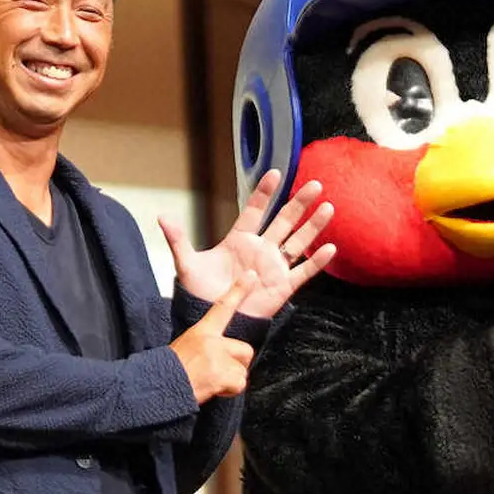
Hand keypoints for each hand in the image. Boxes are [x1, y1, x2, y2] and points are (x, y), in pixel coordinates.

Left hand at [159, 170, 336, 318]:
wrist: (213, 320)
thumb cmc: (200, 293)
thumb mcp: (188, 264)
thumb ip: (179, 240)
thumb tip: (162, 217)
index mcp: (239, 239)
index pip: (255, 210)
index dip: (265, 192)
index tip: (276, 173)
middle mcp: (261, 249)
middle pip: (284, 221)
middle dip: (299, 203)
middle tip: (315, 185)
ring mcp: (274, 266)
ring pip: (298, 242)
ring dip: (313, 225)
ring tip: (328, 207)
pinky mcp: (283, 286)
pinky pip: (303, 271)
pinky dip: (317, 261)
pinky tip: (331, 247)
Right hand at [169, 271, 257, 403]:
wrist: (160, 387)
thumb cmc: (170, 370)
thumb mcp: (185, 347)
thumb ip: (207, 344)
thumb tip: (220, 354)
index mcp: (202, 331)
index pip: (223, 307)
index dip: (239, 291)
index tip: (251, 276)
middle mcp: (213, 342)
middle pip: (245, 351)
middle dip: (236, 365)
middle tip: (217, 372)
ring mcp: (218, 358)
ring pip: (242, 371)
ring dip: (231, 380)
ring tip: (211, 382)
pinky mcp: (222, 375)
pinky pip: (239, 384)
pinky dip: (229, 390)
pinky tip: (213, 389)